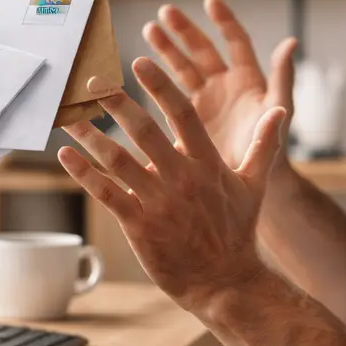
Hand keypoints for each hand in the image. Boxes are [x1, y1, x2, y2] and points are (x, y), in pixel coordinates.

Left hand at [60, 57, 288, 310]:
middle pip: (143, 130)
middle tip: (93, 82)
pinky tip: (65, 155)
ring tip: (69, 115)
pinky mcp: (139, 225)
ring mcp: (158, 202)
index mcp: (207, 163)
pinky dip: (84, 173)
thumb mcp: (255, 186)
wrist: (225, 282)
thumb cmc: (237, 232)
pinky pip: (106, 193)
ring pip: (117, 159)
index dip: (161, 87)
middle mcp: (181, 177)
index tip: (140, 63)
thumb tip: (279, 111)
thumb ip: (263, 145)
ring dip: (90, 135)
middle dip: (116, 102)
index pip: (182, 114)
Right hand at [143, 0, 296, 168]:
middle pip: (203, 50)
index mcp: (248, 80)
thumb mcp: (279, 111)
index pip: (236, 42)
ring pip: (183, 68)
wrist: (252, 186)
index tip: (209, 2)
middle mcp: (225, 86)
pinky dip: (157, 82)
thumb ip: (282, 78)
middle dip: (185, 30)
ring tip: (149, 30)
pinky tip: (139, 70)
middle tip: (165, 12)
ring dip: (167, 49)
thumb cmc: (273, 149)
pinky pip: (170, 95)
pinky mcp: (188, 119)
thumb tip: (290, 42)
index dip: (224, 21)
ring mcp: (205, 101)